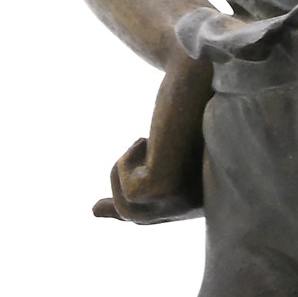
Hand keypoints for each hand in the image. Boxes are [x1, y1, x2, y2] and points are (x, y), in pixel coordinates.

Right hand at [93, 49, 211, 222]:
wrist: (201, 79)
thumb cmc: (185, 108)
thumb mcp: (162, 148)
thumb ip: (140, 174)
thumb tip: (101, 197)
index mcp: (200, 198)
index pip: (154, 216)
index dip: (122, 212)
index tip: (96, 209)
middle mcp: (194, 206)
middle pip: (136, 218)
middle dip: (115, 198)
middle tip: (98, 200)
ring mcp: (181, 200)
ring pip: (127, 207)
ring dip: (120, 171)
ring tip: (143, 142)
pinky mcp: (165, 189)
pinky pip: (129, 190)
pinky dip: (126, 161)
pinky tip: (148, 139)